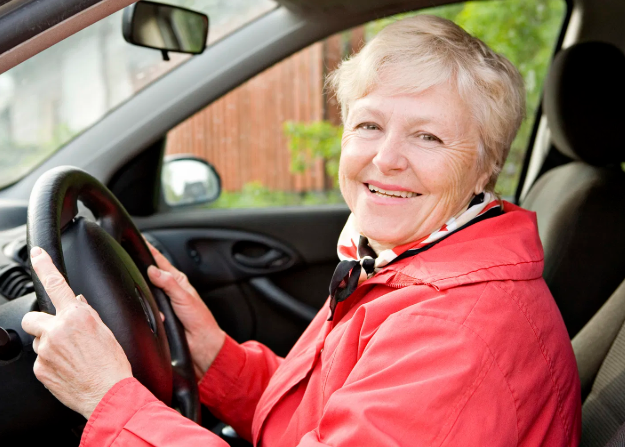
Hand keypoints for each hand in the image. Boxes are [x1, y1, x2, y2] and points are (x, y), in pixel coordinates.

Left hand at [21, 247, 131, 419]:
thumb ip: (87, 313)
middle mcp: (57, 330)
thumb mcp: (106, 331)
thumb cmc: (112, 364)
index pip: (56, 284)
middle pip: (33, 317)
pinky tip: (68, 368)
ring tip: (71, 357)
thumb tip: (77, 303)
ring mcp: (46, 351)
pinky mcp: (40, 369)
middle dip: (42, 323)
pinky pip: (41, 360)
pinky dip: (51, 362)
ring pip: (38, 340)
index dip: (44, 265)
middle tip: (57, 333)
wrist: (108, 393)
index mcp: (77, 316)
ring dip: (50, 344)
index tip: (37, 254)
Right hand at [146, 242, 224, 378]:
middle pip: (147, 275)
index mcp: (177, 281)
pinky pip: (144, 310)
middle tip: (125, 261)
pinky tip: (147, 313)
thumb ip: (169, 283)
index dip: (149, 251)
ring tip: (136, 290)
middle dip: (137, 270)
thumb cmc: (200, 320)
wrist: (201, 346)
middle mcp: (167, 290)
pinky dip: (144, 311)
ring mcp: (161, 304)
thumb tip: (153, 270)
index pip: (160, 261)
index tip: (138, 240)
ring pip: (144, 293)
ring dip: (140, 294)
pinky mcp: (156, 317)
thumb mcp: (184, 298)